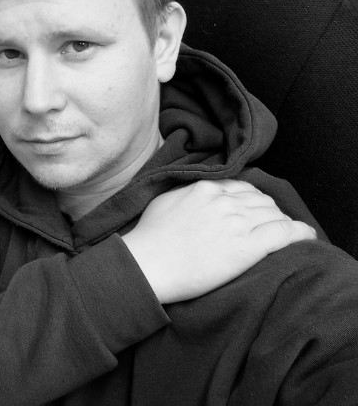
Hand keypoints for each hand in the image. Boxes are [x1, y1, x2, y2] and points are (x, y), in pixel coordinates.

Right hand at [121, 179, 316, 303]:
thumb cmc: (149, 238)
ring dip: (283, 222)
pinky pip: (284, 233)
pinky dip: (299, 233)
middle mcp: (224, 201)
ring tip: (287, 233)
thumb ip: (187, 193)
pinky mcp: (247, 247)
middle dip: (269, 211)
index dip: (252, 200)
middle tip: (270, 225)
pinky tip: (306, 237)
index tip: (254, 211)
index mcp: (206, 189)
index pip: (242, 187)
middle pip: (261, 200)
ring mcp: (237, 222)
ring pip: (274, 214)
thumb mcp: (165, 201)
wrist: (147, 264)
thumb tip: (198, 193)